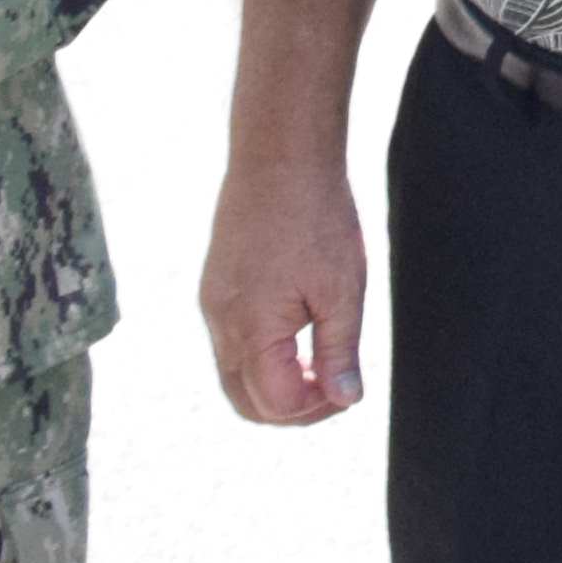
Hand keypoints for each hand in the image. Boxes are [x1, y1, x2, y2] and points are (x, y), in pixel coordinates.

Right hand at [203, 152, 372, 427]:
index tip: (348, 386)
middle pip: (246, 400)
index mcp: (250, 330)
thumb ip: (339, 352)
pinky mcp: (215, 285)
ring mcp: (213, 304)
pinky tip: (299, 331)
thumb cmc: (316, 217)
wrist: (280, 153)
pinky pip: (232, 342)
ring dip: (276, 382)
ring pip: (236, 373)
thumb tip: (346, 400)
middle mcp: (221, 323)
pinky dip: (262, 355)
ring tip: (320, 360)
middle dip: (292, 408)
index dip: (317, 407)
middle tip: (334, 388)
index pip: (276, 404)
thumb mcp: (342, 289)